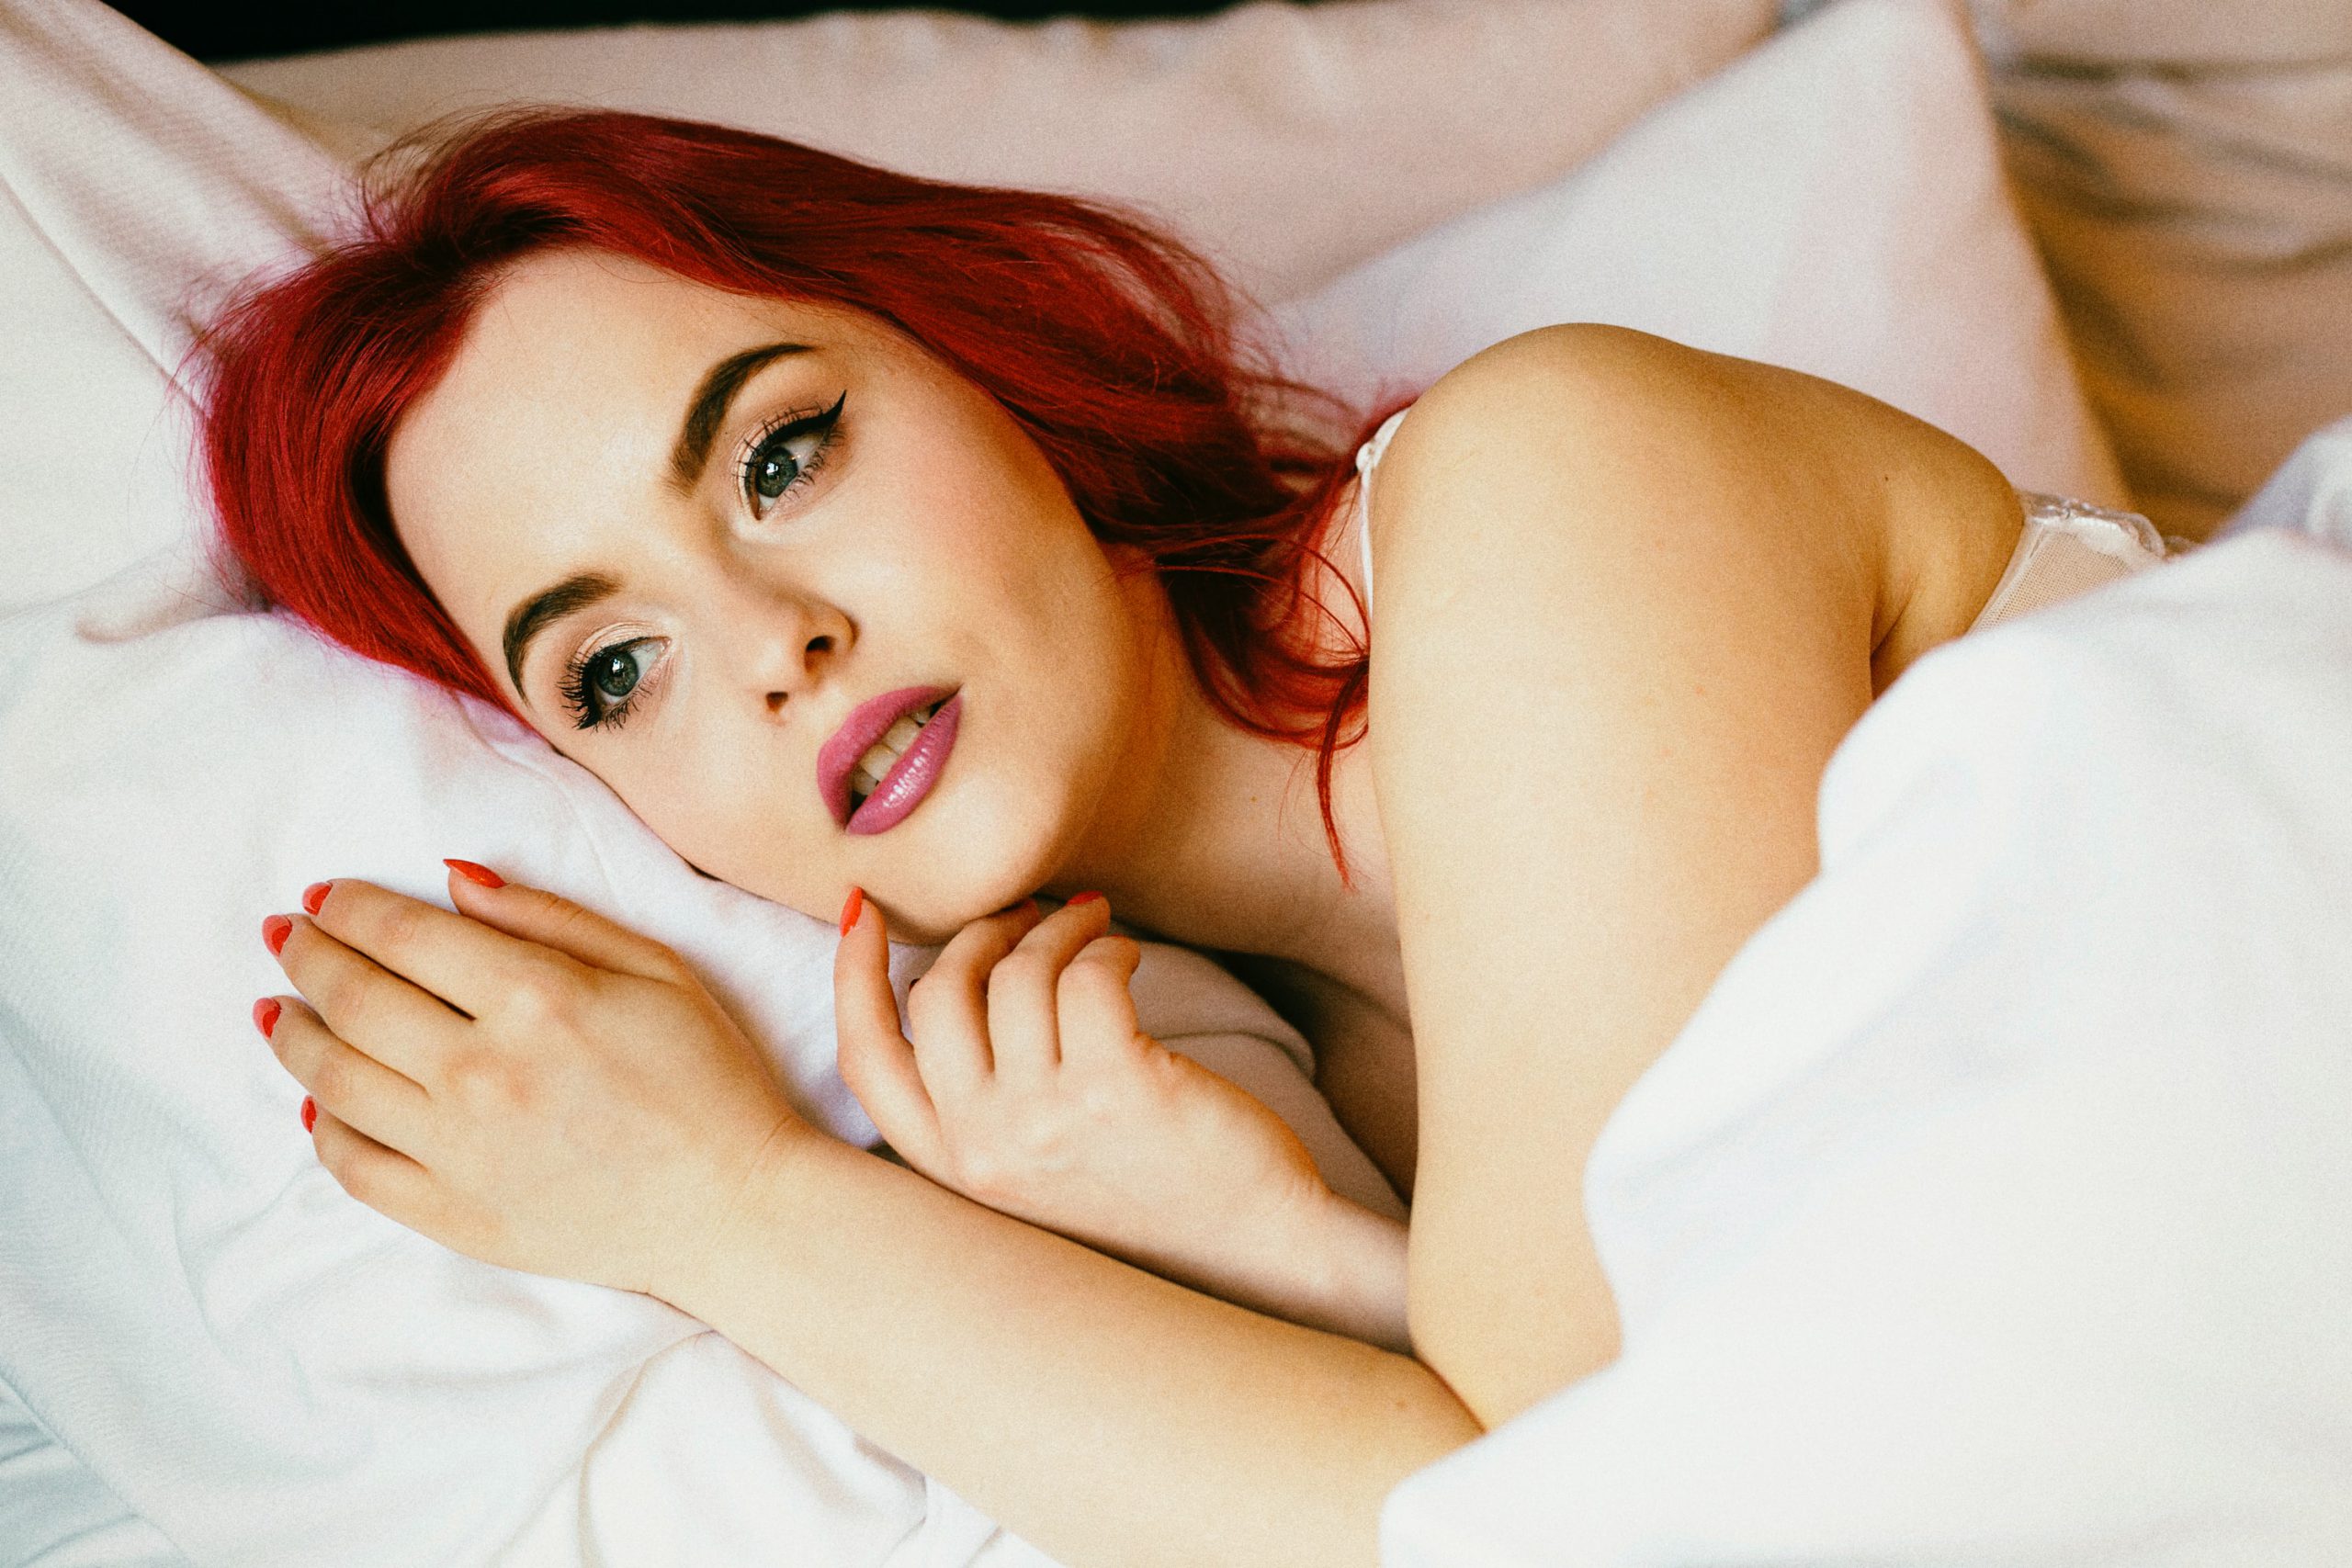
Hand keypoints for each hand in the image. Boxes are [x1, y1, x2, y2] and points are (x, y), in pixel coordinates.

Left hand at [255, 867, 804, 1300]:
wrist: (734, 1207)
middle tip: (283, 936)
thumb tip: (451, 880)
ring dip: (294, 1036)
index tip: (324, 897)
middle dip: (306, 956)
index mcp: (537, 998)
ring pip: (335, 1081)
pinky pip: (357, 1167)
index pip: (403, 935)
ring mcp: (461, 1151)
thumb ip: (550, 917)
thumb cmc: (707, 1079)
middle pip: (353, 1000)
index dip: (349, 908)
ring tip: (280, 1011)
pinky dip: (323, 1129)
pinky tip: (318, 1102)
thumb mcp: (655, 967)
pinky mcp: (456, 1215)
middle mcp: (484, 1072)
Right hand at [834, 891, 1358, 1327]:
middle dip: (980, 933)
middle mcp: (986, 1147)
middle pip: (938, 994)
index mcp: (955, 1170)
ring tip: (1094, 925)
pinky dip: (1107, 947)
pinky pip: (1088, 975)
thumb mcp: (1038, 1175)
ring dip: (1057, 927)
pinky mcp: (1118, 1086)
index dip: (851, 976)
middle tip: (1029, 916)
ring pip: (1019, 972)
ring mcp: (1047, 1119)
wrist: (1256, 1257)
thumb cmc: (1152, 1202)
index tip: (863, 910)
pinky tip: (1127, 957)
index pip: (866, 1062)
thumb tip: (964, 978)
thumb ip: (987, 1108)